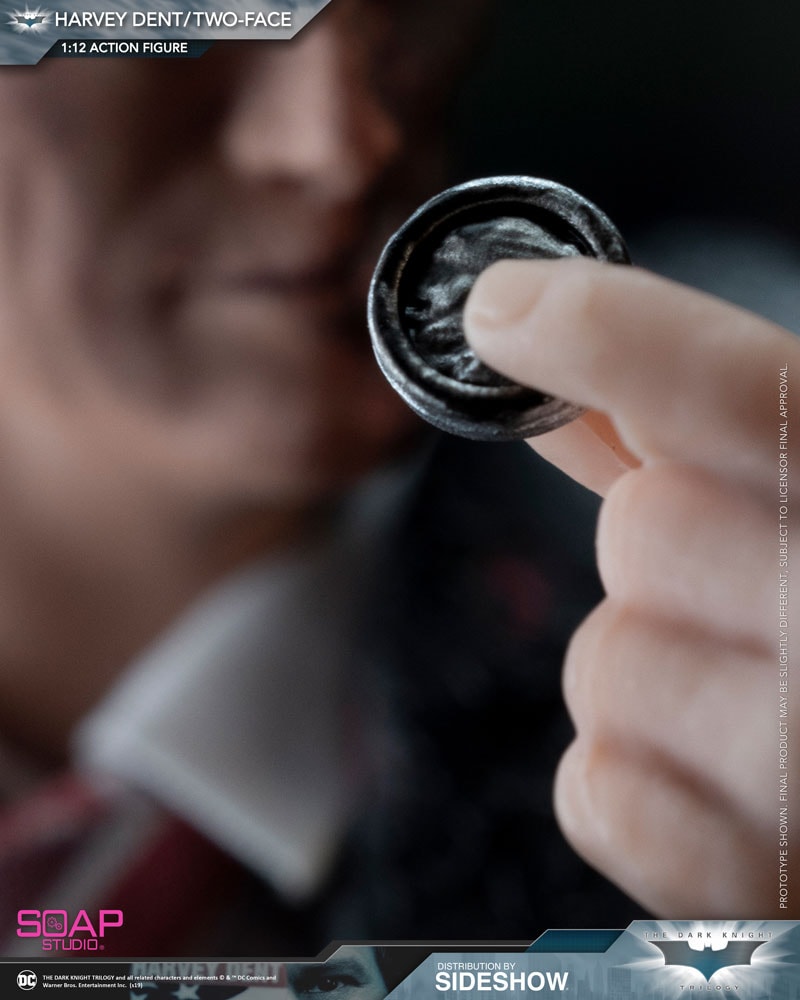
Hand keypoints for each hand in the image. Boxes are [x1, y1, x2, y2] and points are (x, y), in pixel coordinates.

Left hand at [464, 257, 797, 915]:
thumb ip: (686, 420)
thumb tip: (533, 341)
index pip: (741, 398)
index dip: (610, 334)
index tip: (501, 309)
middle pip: (643, 534)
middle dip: (663, 544)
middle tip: (750, 587)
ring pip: (607, 667)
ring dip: (648, 674)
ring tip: (752, 703)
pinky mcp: (753, 892)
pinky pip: (597, 789)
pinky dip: (634, 783)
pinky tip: (722, 787)